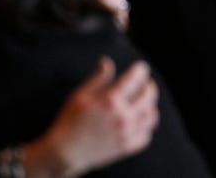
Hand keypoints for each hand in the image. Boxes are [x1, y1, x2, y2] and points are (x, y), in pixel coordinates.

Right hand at [24, 57, 158, 176]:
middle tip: (146, 84)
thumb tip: (107, 62)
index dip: (140, 69)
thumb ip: (98, 77)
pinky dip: (146, 127)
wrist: (64, 153)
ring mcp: (127, 133)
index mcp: (110, 100)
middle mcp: (122, 115)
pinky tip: (140, 122)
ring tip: (144, 102)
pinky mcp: (127, 147)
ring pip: (151, 115)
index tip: (140, 68)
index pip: (135, 78)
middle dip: (149, 86)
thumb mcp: (80, 95)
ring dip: (150, 106)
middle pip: (148, 95)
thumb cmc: (69, 121)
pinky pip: (146, 136)